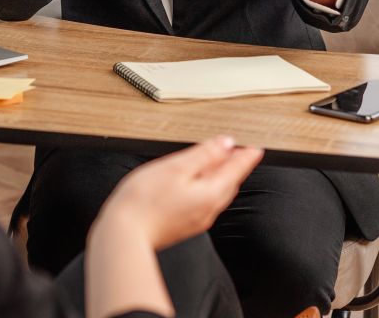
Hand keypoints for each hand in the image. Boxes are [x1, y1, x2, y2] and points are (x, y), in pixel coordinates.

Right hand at [95, 136, 262, 250]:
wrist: (123, 235)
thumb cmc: (144, 201)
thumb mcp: (176, 168)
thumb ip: (204, 155)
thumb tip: (226, 144)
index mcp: (211, 194)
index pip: (236, 171)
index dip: (246, 157)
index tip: (255, 148)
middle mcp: (208, 210)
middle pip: (228, 184)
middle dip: (234, 167)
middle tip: (238, 153)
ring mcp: (196, 220)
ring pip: (216, 194)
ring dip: (220, 178)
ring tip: (218, 164)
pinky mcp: (182, 226)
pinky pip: (203, 203)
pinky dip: (206, 188)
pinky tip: (194, 183)